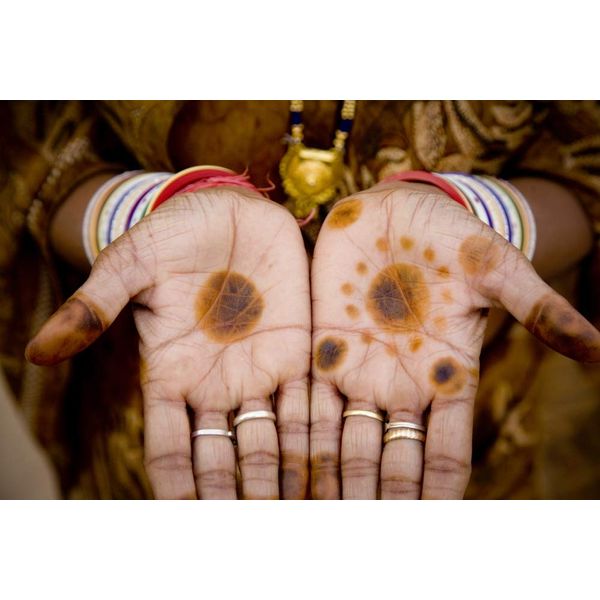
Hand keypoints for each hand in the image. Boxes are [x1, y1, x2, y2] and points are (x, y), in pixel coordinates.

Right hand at [26, 187, 310, 498]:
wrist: (226, 209)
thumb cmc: (172, 234)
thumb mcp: (130, 265)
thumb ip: (94, 309)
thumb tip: (35, 353)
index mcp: (171, 374)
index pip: (171, 450)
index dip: (179, 492)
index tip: (189, 526)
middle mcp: (217, 384)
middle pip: (226, 460)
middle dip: (240, 498)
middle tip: (259, 533)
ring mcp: (261, 369)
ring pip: (273, 441)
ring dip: (287, 479)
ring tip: (307, 515)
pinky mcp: (299, 348)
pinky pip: (312, 401)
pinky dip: (322, 436)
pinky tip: (334, 467)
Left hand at [310, 181, 599, 498]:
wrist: (398, 208)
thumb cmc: (452, 236)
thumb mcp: (497, 269)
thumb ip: (540, 308)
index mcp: (448, 375)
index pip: (447, 453)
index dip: (439, 493)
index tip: (429, 529)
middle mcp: (400, 382)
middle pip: (389, 460)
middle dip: (377, 500)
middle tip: (359, 543)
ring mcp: (358, 366)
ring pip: (344, 438)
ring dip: (331, 478)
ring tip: (312, 517)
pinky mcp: (321, 343)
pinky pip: (307, 397)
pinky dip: (297, 433)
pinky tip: (285, 464)